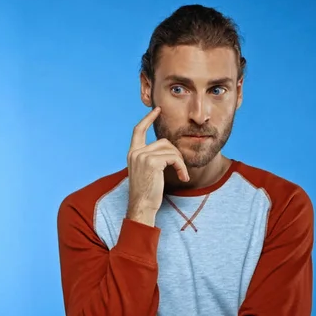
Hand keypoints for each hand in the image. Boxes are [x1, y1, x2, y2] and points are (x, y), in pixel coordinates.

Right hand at [126, 107, 188, 225]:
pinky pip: (174, 158)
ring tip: (182, 175)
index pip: (138, 130)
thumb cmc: (146, 193)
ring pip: (171, 150)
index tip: (157, 110)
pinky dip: (181, 167)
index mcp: (132, 153)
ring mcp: (142, 156)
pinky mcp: (152, 162)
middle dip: (176, 154)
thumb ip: (151, 158)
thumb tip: (166, 148)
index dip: (148, 118)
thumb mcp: (146, 172)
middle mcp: (135, 152)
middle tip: (181, 168)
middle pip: (163, 142)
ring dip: (180, 163)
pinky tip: (182, 177)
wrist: (142, 206)